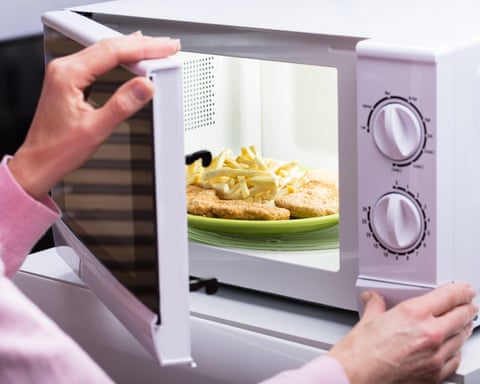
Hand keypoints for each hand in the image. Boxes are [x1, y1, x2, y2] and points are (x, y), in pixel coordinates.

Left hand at [8, 33, 179, 199]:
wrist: (40, 161)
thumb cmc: (58, 149)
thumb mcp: (96, 129)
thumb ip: (122, 106)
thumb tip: (144, 86)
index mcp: (68, 75)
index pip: (112, 52)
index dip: (143, 48)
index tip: (164, 49)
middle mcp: (64, 69)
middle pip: (109, 45)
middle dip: (141, 44)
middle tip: (166, 46)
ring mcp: (65, 72)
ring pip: (104, 50)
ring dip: (131, 48)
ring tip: (155, 49)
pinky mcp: (69, 79)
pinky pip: (98, 59)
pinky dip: (119, 56)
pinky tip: (131, 57)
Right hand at [328, 283, 477, 383]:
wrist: (358, 373)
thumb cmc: (362, 349)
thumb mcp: (369, 318)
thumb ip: (376, 305)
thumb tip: (374, 299)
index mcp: (415, 313)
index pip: (450, 296)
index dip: (461, 291)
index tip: (464, 290)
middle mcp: (430, 333)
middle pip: (462, 315)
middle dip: (467, 308)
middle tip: (467, 304)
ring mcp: (435, 355)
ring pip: (462, 337)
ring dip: (463, 328)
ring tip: (460, 324)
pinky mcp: (435, 374)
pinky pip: (455, 359)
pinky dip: (455, 351)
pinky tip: (451, 347)